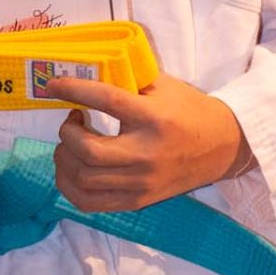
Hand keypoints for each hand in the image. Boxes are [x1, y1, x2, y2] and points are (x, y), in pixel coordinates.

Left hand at [54, 68, 249, 211]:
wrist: (223, 146)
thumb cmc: (189, 110)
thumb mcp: (163, 85)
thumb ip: (128, 79)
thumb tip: (85, 70)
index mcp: (153, 118)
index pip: (107, 101)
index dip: (74, 90)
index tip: (52, 85)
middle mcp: (146, 153)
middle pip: (90, 152)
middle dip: (67, 134)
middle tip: (71, 121)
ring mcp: (141, 182)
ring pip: (85, 180)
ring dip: (64, 159)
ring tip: (70, 144)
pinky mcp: (138, 200)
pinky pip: (91, 204)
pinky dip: (70, 187)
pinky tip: (72, 169)